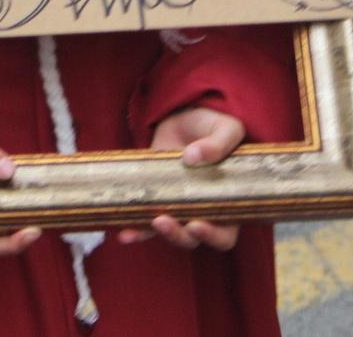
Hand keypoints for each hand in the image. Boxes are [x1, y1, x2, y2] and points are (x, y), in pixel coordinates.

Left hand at [113, 106, 246, 251]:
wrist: (187, 114)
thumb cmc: (215, 125)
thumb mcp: (227, 128)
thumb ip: (219, 143)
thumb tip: (193, 157)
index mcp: (227, 201)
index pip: (225, 234)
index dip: (213, 236)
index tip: (196, 224)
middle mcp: (204, 210)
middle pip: (193, 238)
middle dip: (178, 235)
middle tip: (164, 221)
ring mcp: (179, 206)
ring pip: (170, 233)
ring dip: (157, 234)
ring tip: (149, 221)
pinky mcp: (158, 199)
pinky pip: (147, 222)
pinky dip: (137, 230)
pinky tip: (125, 234)